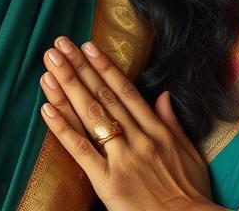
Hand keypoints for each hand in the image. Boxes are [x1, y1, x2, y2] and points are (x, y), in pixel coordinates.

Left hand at [39, 36, 216, 210]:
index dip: (105, 67)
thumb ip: (173, 122)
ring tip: (50, 65)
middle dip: (80, 68)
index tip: (88, 46)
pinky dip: (63, 128)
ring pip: (91, 116)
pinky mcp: (108, 182)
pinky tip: (47, 108)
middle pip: (104, 97)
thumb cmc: (191, 193)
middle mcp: (138, 138)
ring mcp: (122, 159)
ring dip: (68, 88)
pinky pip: (81, 151)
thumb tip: (163, 95)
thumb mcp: (189, 152)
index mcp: (157, 130)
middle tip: (60, 46)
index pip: (126, 91)